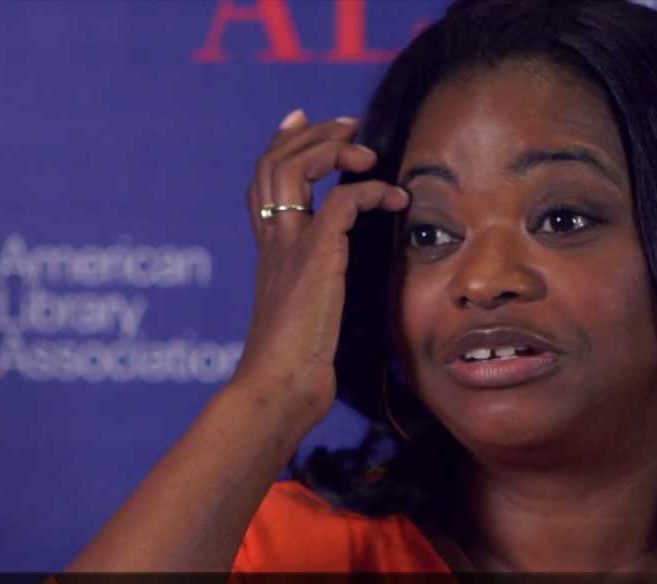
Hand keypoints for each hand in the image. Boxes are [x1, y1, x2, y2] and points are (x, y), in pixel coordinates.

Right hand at [230, 109, 409, 427]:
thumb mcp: (306, 317)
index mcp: (269, 251)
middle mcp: (273, 242)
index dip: (282, 144)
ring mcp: (289, 247)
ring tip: (368, 154)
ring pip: (294, 167)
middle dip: (313, 134)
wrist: (278, 389)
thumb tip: (334, 295)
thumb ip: (316, 291)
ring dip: (334, 149)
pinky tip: (393, 199)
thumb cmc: (295, 368)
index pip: (263, 180)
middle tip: (350, 126)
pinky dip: (370, 190)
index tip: (303, 120)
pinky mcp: (316, 258)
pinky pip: (342, 201)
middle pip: (273, 161)